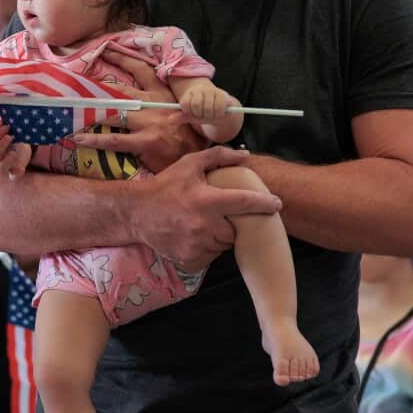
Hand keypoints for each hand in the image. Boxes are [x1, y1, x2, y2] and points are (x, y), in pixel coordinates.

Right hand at [0, 121, 31, 179]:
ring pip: (2, 167)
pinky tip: (21, 168)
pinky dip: (17, 172)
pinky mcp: (15, 172)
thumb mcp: (6, 133)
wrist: (20, 151)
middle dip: (2, 143)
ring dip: (8, 159)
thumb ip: (0, 127)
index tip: (6, 126)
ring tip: (14, 152)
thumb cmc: (11, 140)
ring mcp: (6, 167)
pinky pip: (14, 176)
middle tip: (10, 136)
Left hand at [76, 51, 204, 171]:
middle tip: (78, 81)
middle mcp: (156, 105)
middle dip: (98, 85)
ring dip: (91, 113)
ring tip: (72, 111)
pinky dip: (94, 140)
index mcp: (163, 95)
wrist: (199, 157)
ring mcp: (150, 123)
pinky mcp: (147, 142)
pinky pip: (114, 140)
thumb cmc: (186, 135)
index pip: (142, 70)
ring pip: (114, 113)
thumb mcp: (177, 111)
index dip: (122, 59)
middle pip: (121, 90)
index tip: (106, 50)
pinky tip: (79, 138)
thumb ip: (157, 102)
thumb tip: (134, 96)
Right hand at [127, 146, 281, 269]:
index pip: (244, 202)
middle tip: (222, 214)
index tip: (276, 204)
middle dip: (234, 223)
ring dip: (221, 236)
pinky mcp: (190, 257)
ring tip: (207, 224)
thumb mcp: (188, 165)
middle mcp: (203, 224)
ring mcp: (196, 244)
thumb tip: (245, 155)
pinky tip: (197, 235)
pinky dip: (209, 247)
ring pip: (224, 245)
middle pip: (236, 229)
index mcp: (206, 199)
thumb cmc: (165, 186)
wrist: (136, 212)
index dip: (264, 203)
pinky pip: (211, 255)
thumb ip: (217, 156)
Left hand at [180, 83, 235, 122]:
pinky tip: (218, 112)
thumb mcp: (192, 115)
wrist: (222, 107)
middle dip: (199, 115)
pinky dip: (217, 114)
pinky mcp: (222, 94)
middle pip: (196, 106)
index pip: (185, 104)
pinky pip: (218, 108)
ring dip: (209, 115)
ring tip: (210, 114)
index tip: (193, 114)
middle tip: (203, 115)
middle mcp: (200, 89)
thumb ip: (182, 117)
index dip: (189, 112)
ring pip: (207, 108)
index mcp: (190, 93)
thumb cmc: (203, 112)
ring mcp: (211, 91)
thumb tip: (170, 121)